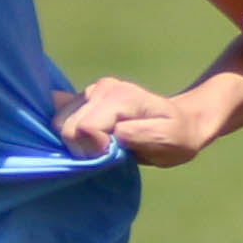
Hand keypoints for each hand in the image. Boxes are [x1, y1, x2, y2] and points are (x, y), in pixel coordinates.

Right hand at [54, 76, 207, 164]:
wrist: (182, 123)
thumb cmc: (177, 136)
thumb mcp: (165, 140)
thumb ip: (135, 136)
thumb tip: (108, 135)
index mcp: (120, 96)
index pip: (84, 127)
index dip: (94, 148)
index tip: (115, 154)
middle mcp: (101, 89)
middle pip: (66, 125)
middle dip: (82, 147)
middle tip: (109, 153)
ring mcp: (91, 91)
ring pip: (60, 122)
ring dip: (78, 141)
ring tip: (104, 146)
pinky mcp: (84, 99)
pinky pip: (63, 116)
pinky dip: (72, 133)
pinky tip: (90, 138)